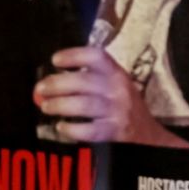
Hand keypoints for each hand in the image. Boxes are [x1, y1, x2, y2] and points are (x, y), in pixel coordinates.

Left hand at [34, 47, 188, 147]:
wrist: (147, 134)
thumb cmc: (123, 105)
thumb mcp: (115, 84)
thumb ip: (90, 78)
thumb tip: (53, 77)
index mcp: (117, 73)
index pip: (96, 57)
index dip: (74, 55)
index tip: (56, 60)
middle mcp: (118, 89)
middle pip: (84, 81)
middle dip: (57, 84)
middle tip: (41, 88)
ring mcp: (117, 110)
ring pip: (83, 105)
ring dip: (60, 105)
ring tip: (46, 106)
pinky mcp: (113, 131)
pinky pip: (88, 129)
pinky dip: (71, 128)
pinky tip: (61, 126)